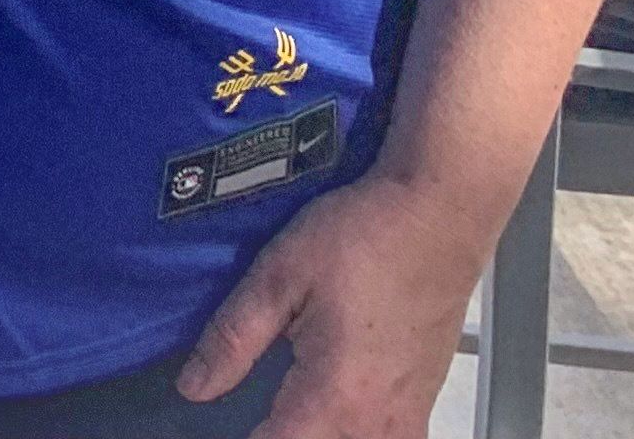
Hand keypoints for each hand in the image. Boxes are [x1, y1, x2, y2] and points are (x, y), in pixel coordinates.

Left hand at [176, 176, 489, 437]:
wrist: (439, 216)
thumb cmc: (364, 237)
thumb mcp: (279, 275)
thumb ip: (234, 337)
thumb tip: (195, 386)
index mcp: (334, 396)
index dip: (239, 437)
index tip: (211, 416)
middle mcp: (377, 421)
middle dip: (278, 433)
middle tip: (251, 407)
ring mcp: (408, 417)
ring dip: (318, 431)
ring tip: (286, 403)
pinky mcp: (423, 404)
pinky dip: (352, 430)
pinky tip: (333, 402)